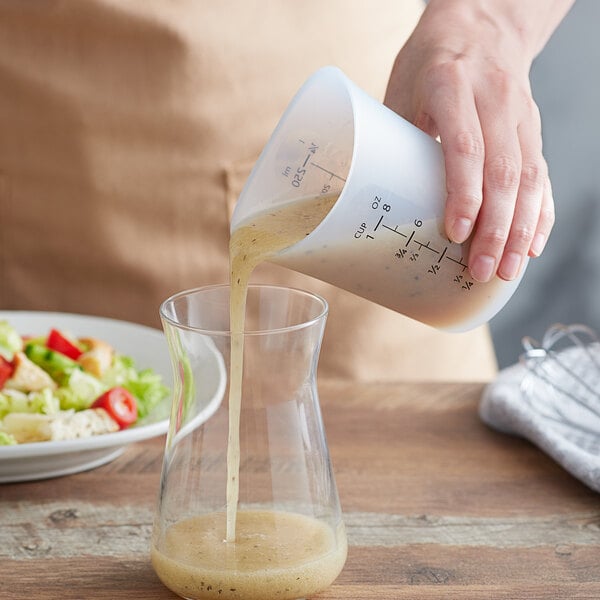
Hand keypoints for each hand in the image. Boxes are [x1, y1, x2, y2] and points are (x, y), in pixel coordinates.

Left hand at [384, 0, 572, 281]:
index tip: (456, 233)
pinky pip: (542, 175)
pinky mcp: (534, 128)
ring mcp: (521, 114)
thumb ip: (393, 139)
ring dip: (518, 230)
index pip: (466, 145)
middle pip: (503, 171)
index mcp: (451, 84)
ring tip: (504, 271)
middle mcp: (494, 98)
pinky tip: (530, 245)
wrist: (483, 22)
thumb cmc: (431, 60)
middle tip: (478, 270)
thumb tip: (371, 201)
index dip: (464, 193)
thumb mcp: (400, 87)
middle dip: (494, 228)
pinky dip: (539, 213)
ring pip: (528, 178)